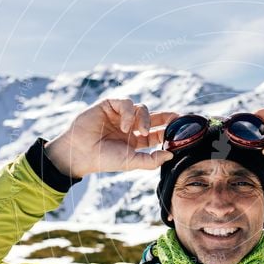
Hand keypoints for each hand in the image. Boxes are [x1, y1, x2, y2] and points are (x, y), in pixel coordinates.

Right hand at [43, 99, 178, 177]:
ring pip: (141, 108)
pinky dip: (128, 112)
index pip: (156, 132)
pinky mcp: (108, 105)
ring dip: (144, 119)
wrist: (81, 153)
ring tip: (140, 131)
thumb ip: (152, 159)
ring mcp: (119, 115)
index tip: (182, 129)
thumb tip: (171, 154)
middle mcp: (129, 126)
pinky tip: (124, 125)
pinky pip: (125, 102)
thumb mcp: (131, 161)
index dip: (168, 130)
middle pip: (153, 116)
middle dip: (166, 116)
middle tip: (177, 118)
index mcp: (135, 140)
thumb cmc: (104, 159)